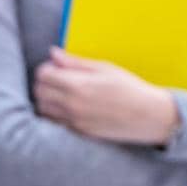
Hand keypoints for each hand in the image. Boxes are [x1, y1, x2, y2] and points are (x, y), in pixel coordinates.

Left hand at [33, 47, 177, 144]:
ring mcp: (73, 121)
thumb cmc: (130, 88)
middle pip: (38, 92)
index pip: (43, 74)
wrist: (148, 116)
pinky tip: (70, 107)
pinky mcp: (77, 132)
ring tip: (63, 94)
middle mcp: (71, 104)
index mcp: (78, 85)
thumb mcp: (105, 68)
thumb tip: (54, 53)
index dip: (48, 68)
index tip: (58, 67)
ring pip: (43, 109)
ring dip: (47, 99)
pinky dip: (55, 114)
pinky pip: (54, 122)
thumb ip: (75, 62)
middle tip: (59, 78)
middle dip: (45, 82)